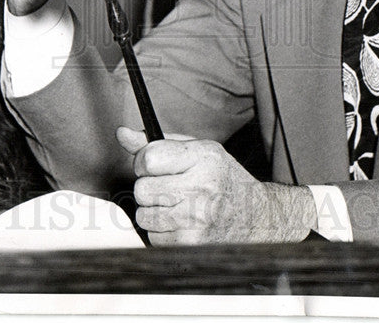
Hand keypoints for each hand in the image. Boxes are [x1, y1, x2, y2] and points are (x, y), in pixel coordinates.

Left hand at [116, 127, 315, 245]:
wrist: (256, 218)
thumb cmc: (222, 179)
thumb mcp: (197, 151)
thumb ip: (158, 143)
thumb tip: (122, 133)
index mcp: (204, 157)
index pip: (149, 158)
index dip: (143, 162)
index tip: (152, 166)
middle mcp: (202, 187)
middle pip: (142, 190)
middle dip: (149, 189)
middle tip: (169, 188)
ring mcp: (197, 218)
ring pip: (144, 216)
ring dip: (154, 212)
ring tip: (177, 206)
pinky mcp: (192, 243)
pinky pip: (153, 237)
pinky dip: (162, 232)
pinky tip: (182, 223)